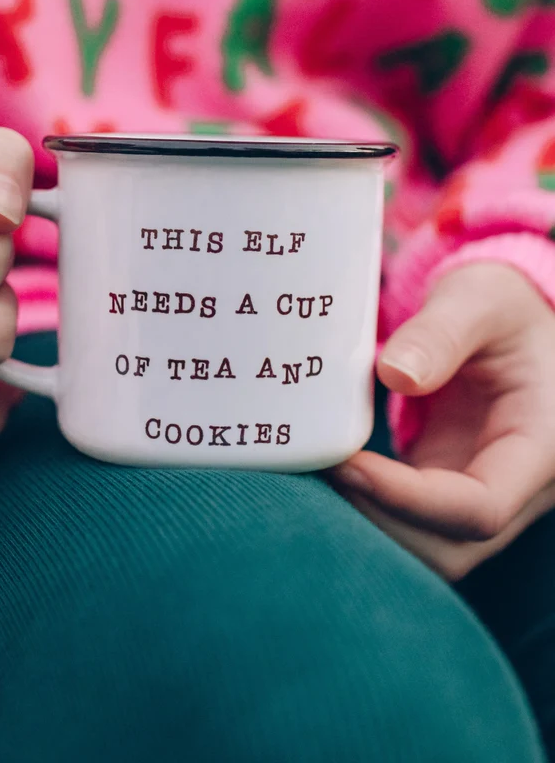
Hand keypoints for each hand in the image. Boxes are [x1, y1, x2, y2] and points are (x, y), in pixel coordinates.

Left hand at [332, 263, 554, 580]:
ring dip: (366, 523)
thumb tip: (393, 375)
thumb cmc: (503, 305)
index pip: (480, 508)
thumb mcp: (480, 299)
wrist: (510, 322)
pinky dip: (364, 506)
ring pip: (425, 545)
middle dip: (378, 522)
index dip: (409, 500)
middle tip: (317, 473)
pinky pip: (406, 520)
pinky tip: (325, 472)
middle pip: (448, 547)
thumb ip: (441, 333)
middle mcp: (514, 484)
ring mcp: (477, 490)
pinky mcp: (445, 485)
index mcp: (540, 446)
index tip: (348, 465)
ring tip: (314, 475)